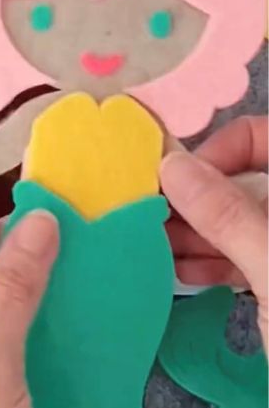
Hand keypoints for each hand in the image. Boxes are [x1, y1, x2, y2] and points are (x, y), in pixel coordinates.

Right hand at [161, 115, 267, 346]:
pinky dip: (213, 260)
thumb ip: (229, 215)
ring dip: (197, 231)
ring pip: (242, 220)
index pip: (267, 137)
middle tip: (150, 217)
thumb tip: (172, 164)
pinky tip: (180, 270)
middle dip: (198, 197)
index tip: (176, 184)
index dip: (221, 150)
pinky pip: (246, 255)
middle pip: (249, 180)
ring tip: (154, 247)